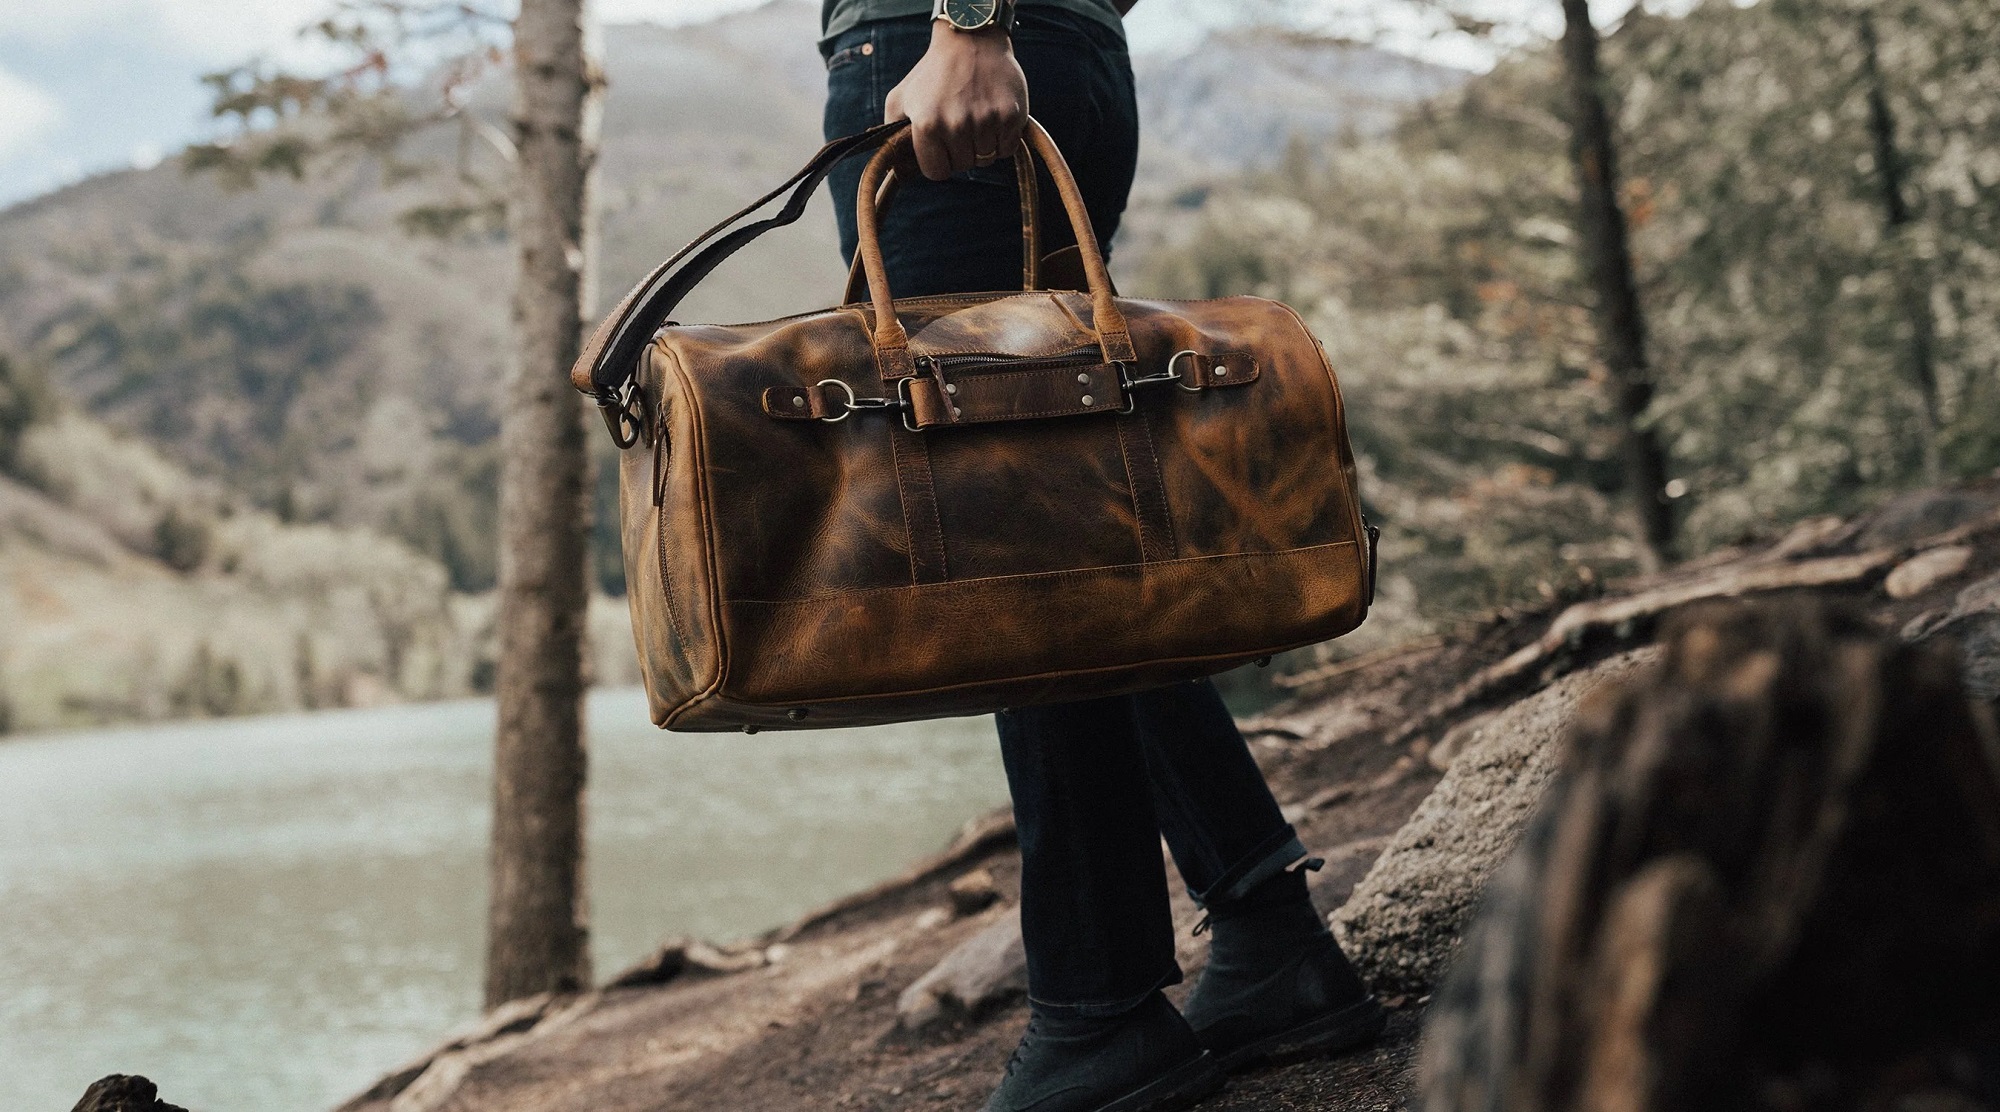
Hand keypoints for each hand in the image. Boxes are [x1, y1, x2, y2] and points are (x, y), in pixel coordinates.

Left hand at [883, 22, 1028, 181]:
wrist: (971, 40)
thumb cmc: (933, 72)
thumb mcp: (900, 99)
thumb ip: (892, 135)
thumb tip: (898, 169)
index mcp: (927, 124)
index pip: (937, 173)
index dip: (939, 161)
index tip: (942, 146)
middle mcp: (957, 125)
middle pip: (963, 166)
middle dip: (960, 152)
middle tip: (960, 123)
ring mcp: (986, 121)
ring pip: (987, 159)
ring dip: (982, 146)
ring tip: (976, 117)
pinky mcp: (1011, 115)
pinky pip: (1008, 149)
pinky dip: (1002, 139)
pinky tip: (993, 115)